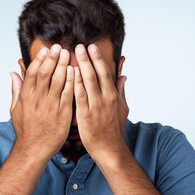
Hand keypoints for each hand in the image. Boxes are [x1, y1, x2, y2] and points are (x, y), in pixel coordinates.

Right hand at [10, 44, 74, 161]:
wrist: (34, 149)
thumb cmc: (25, 130)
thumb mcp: (15, 109)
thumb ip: (15, 90)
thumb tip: (12, 74)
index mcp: (26, 96)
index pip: (32, 72)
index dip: (40, 59)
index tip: (46, 49)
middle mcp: (38, 99)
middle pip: (46, 73)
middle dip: (53, 58)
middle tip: (60, 47)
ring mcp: (51, 106)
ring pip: (58, 81)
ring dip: (64, 66)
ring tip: (69, 54)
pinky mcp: (63, 113)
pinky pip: (69, 94)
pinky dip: (72, 82)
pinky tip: (76, 72)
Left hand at [73, 43, 128, 162]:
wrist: (109, 149)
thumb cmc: (114, 130)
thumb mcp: (122, 109)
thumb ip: (121, 91)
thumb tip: (123, 76)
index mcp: (113, 95)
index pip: (106, 73)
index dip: (98, 59)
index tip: (92, 47)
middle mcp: (105, 98)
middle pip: (97, 73)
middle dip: (89, 58)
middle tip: (81, 45)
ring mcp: (96, 106)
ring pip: (88, 81)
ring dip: (81, 65)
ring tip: (73, 53)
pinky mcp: (85, 114)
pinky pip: (79, 95)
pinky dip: (76, 83)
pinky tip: (71, 72)